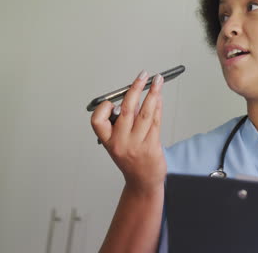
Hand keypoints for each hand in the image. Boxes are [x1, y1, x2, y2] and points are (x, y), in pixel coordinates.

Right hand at [91, 70, 166, 193]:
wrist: (143, 181)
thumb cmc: (131, 159)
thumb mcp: (119, 142)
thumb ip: (124, 121)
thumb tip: (134, 95)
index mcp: (107, 141)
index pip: (98, 121)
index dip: (104, 108)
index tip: (112, 100)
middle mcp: (120, 143)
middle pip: (126, 111)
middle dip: (135, 89)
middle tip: (142, 76)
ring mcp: (136, 145)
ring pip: (144, 113)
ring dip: (152, 94)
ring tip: (158, 81)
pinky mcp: (152, 147)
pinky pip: (155, 122)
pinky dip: (158, 106)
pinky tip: (159, 98)